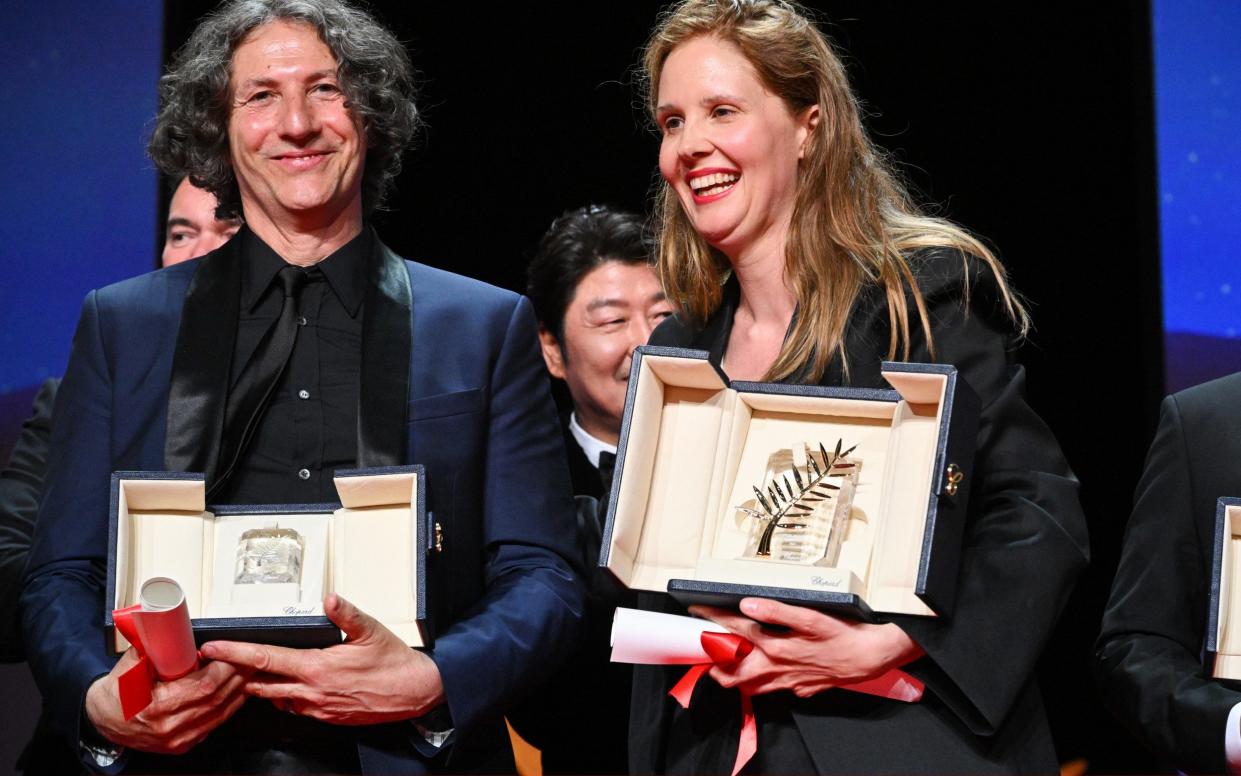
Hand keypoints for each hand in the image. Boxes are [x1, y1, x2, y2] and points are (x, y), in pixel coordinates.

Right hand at [84, 647, 249, 753]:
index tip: (232, 651)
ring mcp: (180, 739)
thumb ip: (149, 647)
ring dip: (239, 689)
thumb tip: (167, 624)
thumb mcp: (127, 667)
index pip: (204, 686)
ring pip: (222, 712)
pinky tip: (238, 689)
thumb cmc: (115, 695)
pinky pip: (216, 722)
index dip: (224, 667)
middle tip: (251, 655)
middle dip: (238, 674)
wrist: (103, 723)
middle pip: (218, 698)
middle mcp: (171, 728)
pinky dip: (230, 704)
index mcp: (157, 709)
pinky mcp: (185, 743)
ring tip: (250, 669)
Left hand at [200, 594, 443, 724]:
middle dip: (239, 674)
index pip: (265, 659)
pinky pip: (295, 708)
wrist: (414, 692)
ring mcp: (317, 708)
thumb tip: (329, 598)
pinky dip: (284, 696)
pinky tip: (288, 686)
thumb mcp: (371, 630)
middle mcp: (312, 692)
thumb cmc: (394, 663)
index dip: (234, 653)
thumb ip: (347, 613)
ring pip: (276, 698)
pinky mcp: (326, 718)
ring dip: (261, 686)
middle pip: (260, 685)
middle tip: (223, 662)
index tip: (213, 649)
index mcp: (317, 668)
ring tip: (252, 673)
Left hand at [690, 597, 923, 697]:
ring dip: (732, 674)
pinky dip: (757, 681)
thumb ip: (776, 610)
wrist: (870, 657)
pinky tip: (761, 669)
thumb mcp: (811, 616)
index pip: (734, 632)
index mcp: (775, 646)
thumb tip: (747, 603)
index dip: (712, 619)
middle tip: (706, 645)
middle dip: (713, 661)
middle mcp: (777, 668)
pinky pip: (770, 689)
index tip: (697, 610)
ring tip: (725, 659)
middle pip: (731, 673)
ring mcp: (787, 682)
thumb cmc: (843, 634)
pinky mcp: (798, 688)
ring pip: (748, 686)